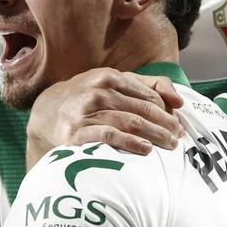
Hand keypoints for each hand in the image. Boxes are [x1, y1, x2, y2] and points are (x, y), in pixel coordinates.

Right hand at [26, 68, 184, 168]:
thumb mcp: (112, 83)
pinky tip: (146, 149)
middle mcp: (97, 91)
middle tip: (179, 137)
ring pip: (130, 122)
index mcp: (109, 77)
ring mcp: (86, 111)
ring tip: (169, 145)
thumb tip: (179, 101)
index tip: (180, 124)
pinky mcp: (76, 132)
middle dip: (165, 124)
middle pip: (142, 109)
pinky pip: (110, 137)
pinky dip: (131, 143)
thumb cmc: (88, 98)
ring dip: (154, 135)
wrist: (46, 112)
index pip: (148, 95)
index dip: (167, 111)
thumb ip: (147, 86)